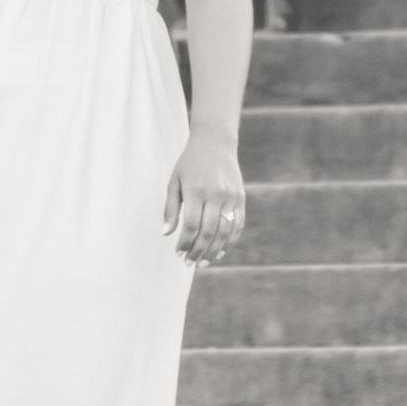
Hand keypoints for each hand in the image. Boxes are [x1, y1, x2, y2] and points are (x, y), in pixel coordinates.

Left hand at [163, 134, 246, 269]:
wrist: (215, 142)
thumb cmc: (190, 163)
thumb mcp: (175, 181)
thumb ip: (170, 208)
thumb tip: (166, 233)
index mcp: (195, 190)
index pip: (190, 225)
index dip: (184, 243)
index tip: (178, 253)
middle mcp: (215, 194)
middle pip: (207, 232)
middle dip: (197, 252)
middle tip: (189, 263)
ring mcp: (230, 197)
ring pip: (224, 232)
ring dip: (213, 251)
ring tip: (203, 262)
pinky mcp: (240, 198)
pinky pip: (237, 225)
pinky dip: (229, 241)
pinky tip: (219, 252)